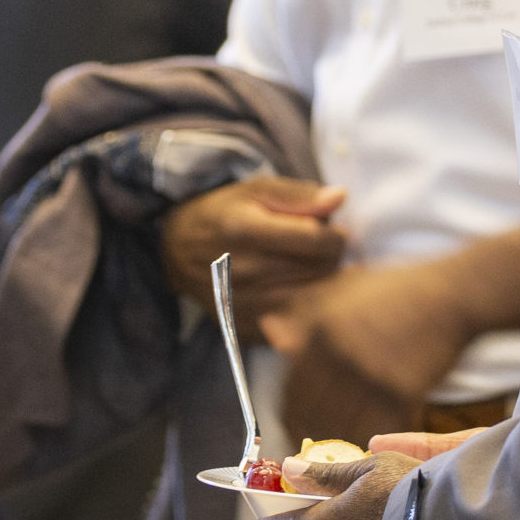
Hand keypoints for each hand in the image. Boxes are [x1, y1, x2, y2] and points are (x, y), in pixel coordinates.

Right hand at [157, 176, 346, 332]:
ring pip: (316, 298)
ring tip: (305, 265)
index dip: (335, 234)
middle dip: (330, 256)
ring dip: (321, 280)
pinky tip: (294, 289)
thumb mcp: (255, 191)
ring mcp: (246, 305)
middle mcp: (244, 271)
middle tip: (315, 246)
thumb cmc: (223, 214)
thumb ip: (299, 194)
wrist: (178, 252)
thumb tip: (340, 198)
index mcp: (245, 231)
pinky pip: (299, 323)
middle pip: (321, 270)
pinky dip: (307, 307)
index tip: (329, 230)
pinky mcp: (248, 328)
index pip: (317, 240)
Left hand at [261, 266, 477, 442]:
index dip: (288, 416)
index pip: (291, 386)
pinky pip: (381, 428)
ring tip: (340, 459)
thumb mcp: (342, 290)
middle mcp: (340, 351)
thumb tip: (269, 331)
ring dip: (339, 446)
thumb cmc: (396, 291)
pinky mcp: (403, 389)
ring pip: (343, 425)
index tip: (289, 431)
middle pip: (313, 411)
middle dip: (308, 437)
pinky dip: (375, 443)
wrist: (451, 295)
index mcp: (320, 327)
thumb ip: (304, 313)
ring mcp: (371, 371)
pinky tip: (374, 450)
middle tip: (310, 456)